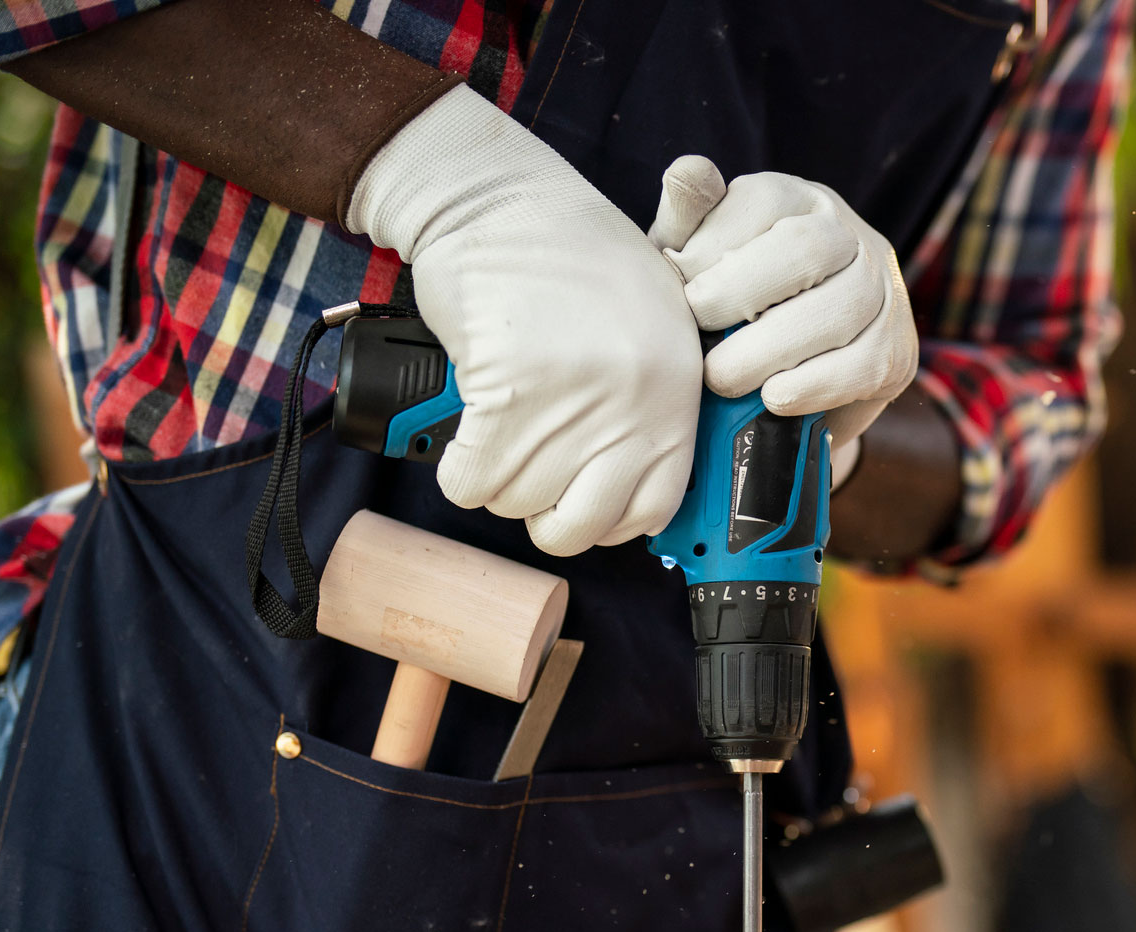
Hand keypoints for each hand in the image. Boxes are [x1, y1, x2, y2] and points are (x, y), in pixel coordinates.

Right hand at [349, 87, 701, 554]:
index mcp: (676, 394)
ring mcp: (573, 403)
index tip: (578, 500)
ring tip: (496, 433)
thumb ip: (652, 406)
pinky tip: (465, 441)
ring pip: (519, 503)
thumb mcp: (652, 329)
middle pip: (581, 524)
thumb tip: (623, 484)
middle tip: (527, 476)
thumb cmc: (573, 259)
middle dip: (544, 516)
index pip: (651, 510)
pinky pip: (474, 479)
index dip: (606, 519)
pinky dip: (459, 471)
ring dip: (496, 483)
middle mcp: (633, 406)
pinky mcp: (509, 393)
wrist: (505, 202)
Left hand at [648, 156, 917, 449]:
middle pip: (806, 250)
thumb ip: (689, 221)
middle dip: (740, 292)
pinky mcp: (898, 349)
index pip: (763, 201)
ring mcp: (882, 290)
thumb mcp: (700, 259)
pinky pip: (864, 364)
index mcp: (796, 199)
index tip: (676, 285)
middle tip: (697, 329)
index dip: (713, 243)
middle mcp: (849, 234)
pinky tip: (774, 398)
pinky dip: (814, 385)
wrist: (786, 374)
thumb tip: (689, 173)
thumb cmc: (730, 304)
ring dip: (772, 349)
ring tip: (723, 378)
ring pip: (840, 308)